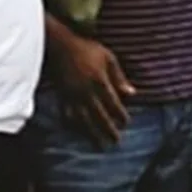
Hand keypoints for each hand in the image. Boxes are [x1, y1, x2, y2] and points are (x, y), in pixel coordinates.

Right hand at [49, 31, 134, 145]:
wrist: (59, 45)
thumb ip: (119, 77)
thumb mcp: (108, 58)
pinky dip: (72, 126)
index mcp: (99, 81)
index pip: (113, 103)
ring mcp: (71, 95)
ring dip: (91, 134)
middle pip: (98, 115)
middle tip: (115, 142)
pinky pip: (66, 115)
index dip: (120, 115)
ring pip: (82, 119)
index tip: (126, 123)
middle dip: (107, 129)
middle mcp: (85, 91)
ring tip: (98, 145)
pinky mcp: (61, 96)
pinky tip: (77, 133)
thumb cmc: (86, 49)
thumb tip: (132, 94)